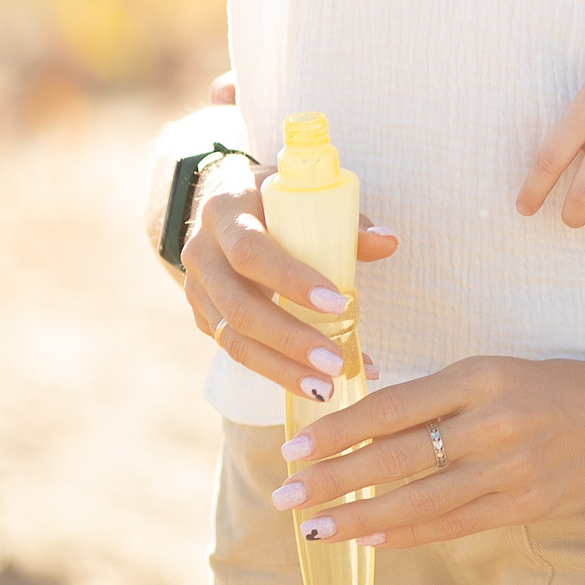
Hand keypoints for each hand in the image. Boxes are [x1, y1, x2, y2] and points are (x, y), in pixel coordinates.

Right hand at [180, 75, 399, 401]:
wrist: (219, 206)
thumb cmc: (272, 200)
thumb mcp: (301, 196)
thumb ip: (344, 221)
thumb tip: (388, 242)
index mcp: (225, 212)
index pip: (251, 251)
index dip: (291, 280)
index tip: (338, 303)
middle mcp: (201, 252)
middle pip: (239, 307)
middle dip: (289, 339)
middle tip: (334, 363)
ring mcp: (196, 289)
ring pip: (232, 340)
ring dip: (280, 369)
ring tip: (324, 388)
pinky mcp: (202, 317)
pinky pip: (237, 351)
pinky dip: (277, 370)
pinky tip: (315, 382)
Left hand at [271, 356, 584, 547]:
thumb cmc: (553, 387)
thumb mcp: (494, 370)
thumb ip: (437, 396)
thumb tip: (368, 423)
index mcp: (477, 376)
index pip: (391, 408)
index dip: (338, 431)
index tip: (295, 446)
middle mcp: (490, 423)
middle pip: (395, 458)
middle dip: (333, 480)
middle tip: (286, 496)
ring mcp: (508, 470)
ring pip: (417, 501)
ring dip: (359, 517)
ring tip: (316, 529)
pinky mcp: (523, 506)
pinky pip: (451, 525)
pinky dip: (407, 535)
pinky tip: (370, 540)